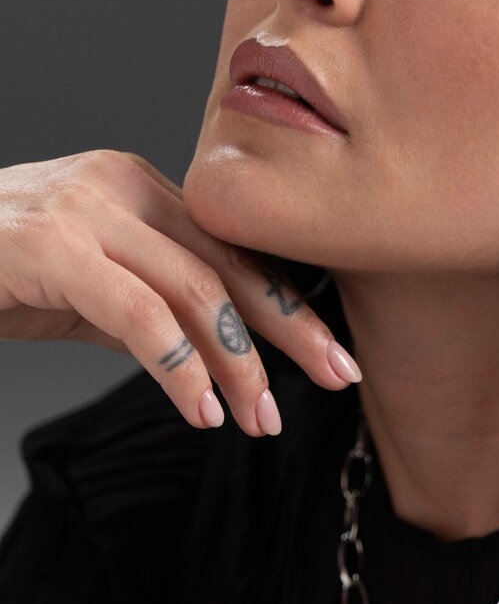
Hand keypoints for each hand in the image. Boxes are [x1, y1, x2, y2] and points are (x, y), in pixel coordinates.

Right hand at [0, 149, 361, 435]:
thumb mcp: (85, 286)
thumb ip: (147, 304)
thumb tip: (209, 353)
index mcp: (141, 187)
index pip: (231, 247)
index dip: (285, 300)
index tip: (328, 350)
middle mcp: (125, 186)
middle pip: (229, 262)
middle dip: (288, 327)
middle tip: (338, 374)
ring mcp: (90, 209)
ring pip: (194, 289)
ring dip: (237, 361)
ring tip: (259, 417)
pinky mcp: (55, 246)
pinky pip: (137, 312)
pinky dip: (178, 367)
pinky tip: (201, 410)